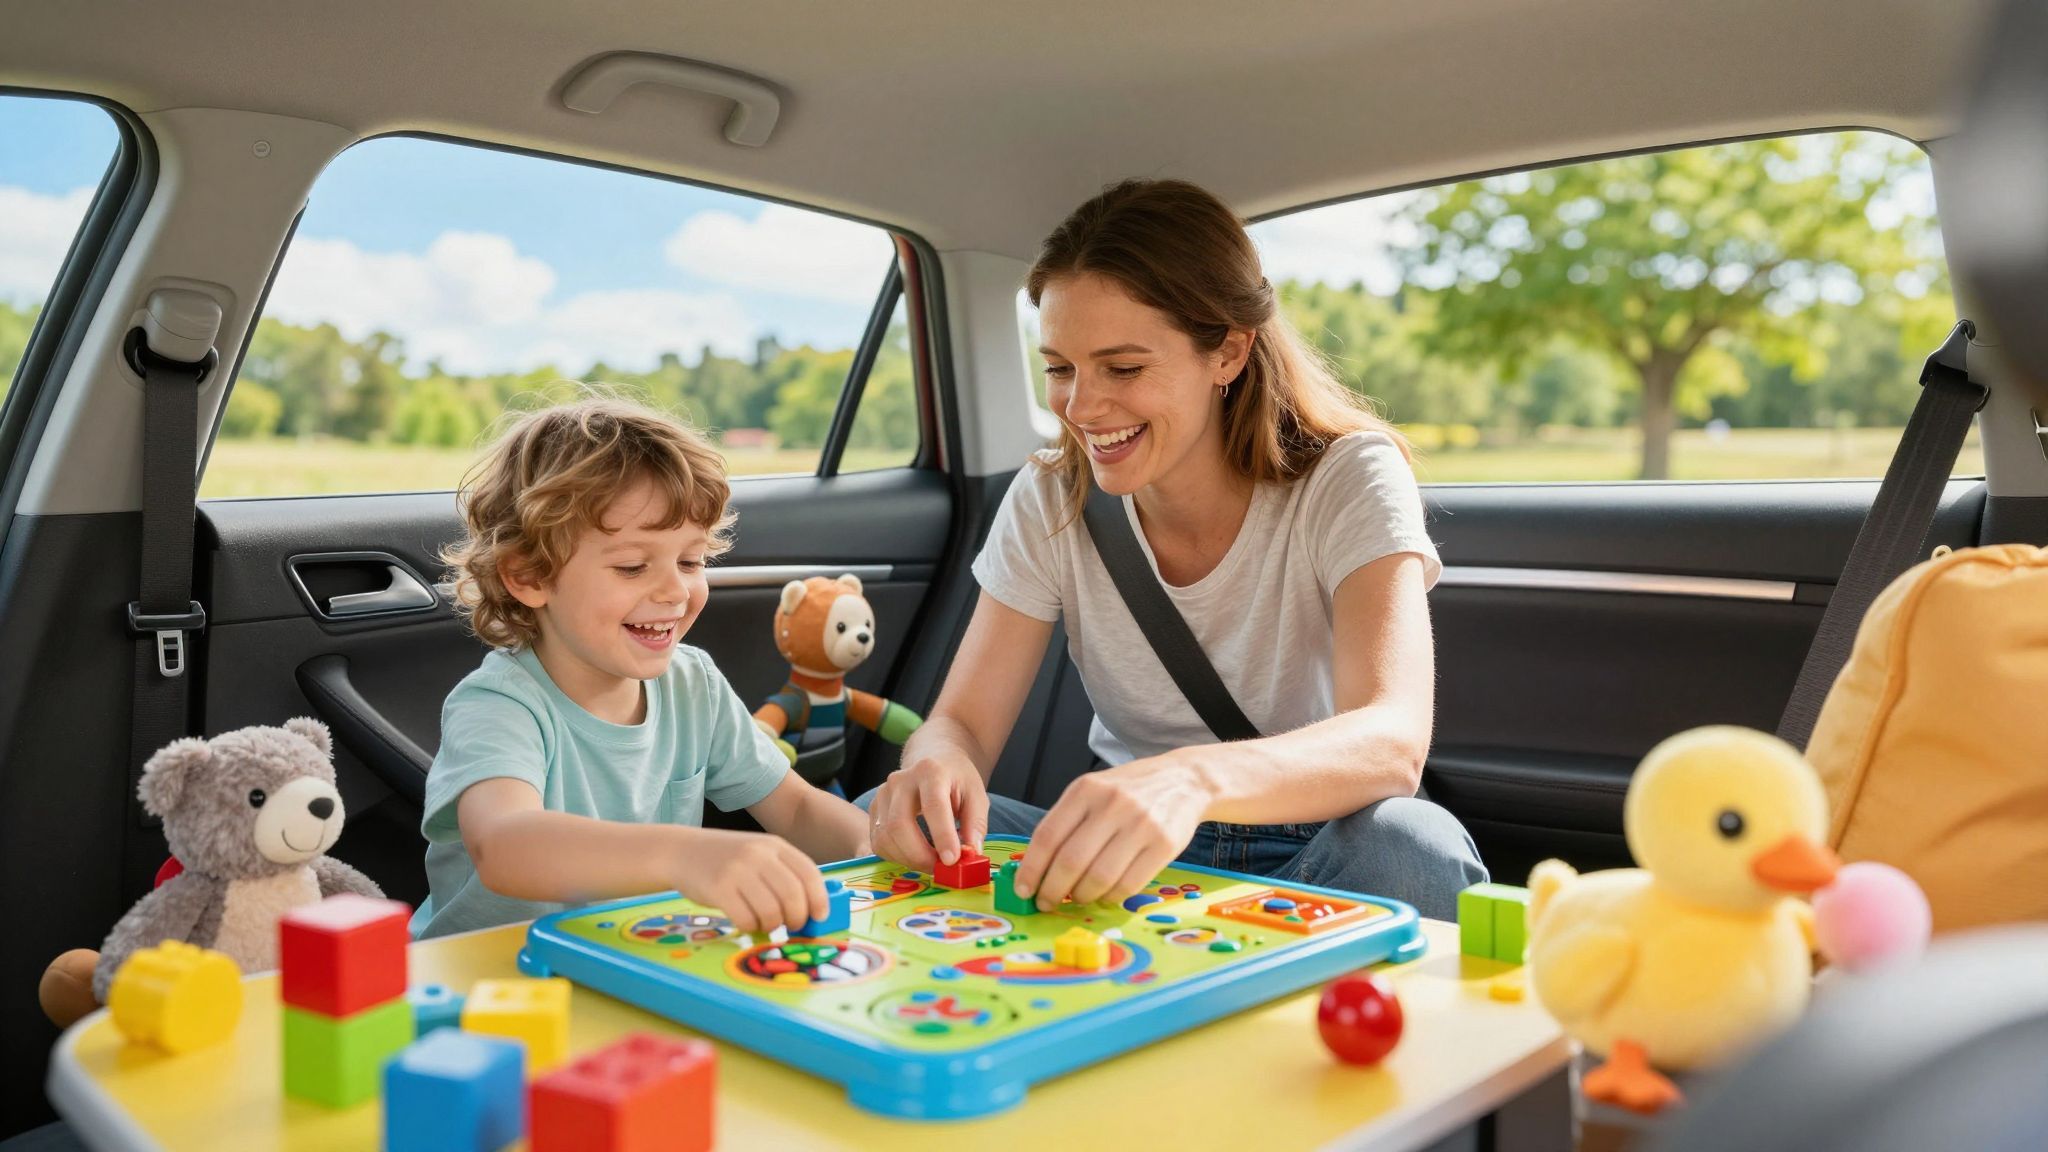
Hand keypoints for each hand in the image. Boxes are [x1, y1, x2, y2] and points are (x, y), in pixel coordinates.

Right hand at [666, 828, 828, 933]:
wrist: (681, 851)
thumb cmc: (727, 859)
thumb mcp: (758, 855)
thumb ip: (783, 874)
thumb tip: (812, 909)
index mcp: (774, 845)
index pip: (809, 873)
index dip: (819, 899)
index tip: (819, 916)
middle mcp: (758, 855)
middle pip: (793, 895)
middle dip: (798, 918)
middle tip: (792, 926)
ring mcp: (737, 871)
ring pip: (771, 911)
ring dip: (774, 925)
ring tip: (767, 924)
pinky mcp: (718, 889)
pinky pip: (746, 919)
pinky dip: (752, 927)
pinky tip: (748, 922)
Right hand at [867, 750, 988, 871]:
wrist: (933, 759)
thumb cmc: (956, 779)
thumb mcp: (976, 795)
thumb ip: (975, 825)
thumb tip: (970, 855)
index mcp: (930, 771)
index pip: (933, 806)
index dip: (942, 836)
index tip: (952, 860)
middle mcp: (900, 780)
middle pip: (899, 825)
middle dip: (920, 856)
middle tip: (941, 869)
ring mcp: (882, 794)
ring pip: (885, 837)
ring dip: (908, 860)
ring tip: (931, 863)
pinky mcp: (874, 809)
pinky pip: (878, 842)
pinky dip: (897, 857)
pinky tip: (915, 855)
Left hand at [1012, 754, 1211, 910]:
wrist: (1184, 780)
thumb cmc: (1129, 791)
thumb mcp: (1093, 791)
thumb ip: (1066, 822)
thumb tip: (1036, 868)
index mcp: (1086, 790)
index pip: (1048, 836)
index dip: (1031, 869)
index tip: (1023, 889)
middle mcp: (1112, 805)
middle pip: (1071, 861)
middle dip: (1052, 890)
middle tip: (1046, 902)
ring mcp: (1141, 824)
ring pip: (1099, 878)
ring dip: (1081, 897)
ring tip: (1077, 897)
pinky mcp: (1165, 844)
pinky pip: (1128, 885)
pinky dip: (1109, 898)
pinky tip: (1104, 895)